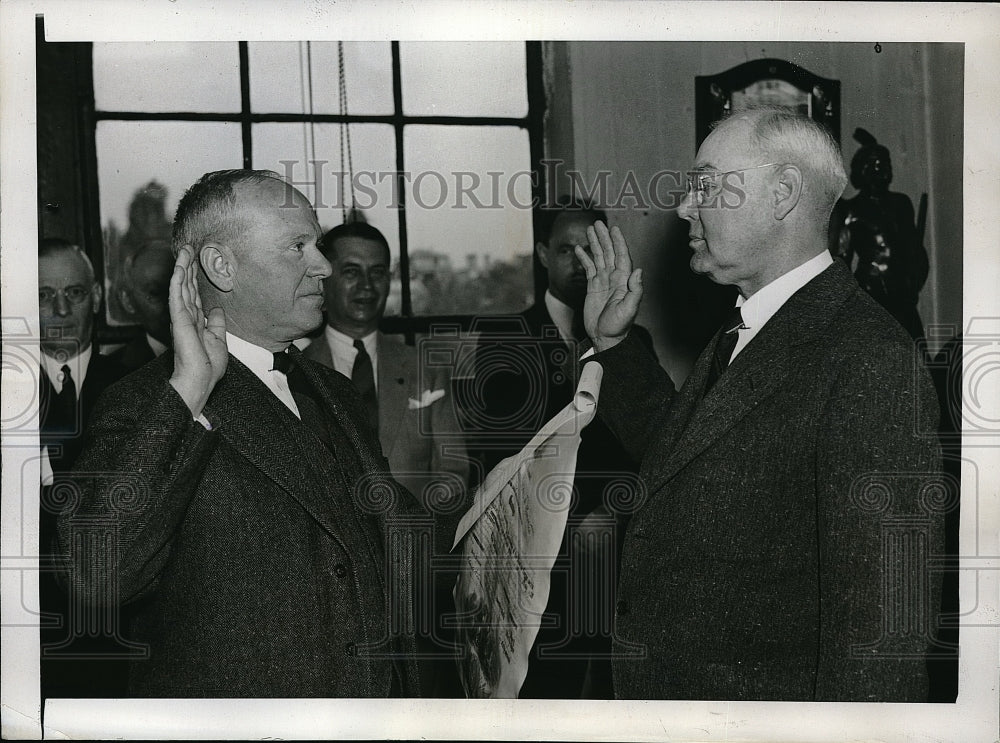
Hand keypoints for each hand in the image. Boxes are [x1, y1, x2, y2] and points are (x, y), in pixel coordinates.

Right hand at [168, 245, 227, 416]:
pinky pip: (177, 294)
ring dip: (182, 266)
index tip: (196, 260)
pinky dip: (179, 279)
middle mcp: (187, 316)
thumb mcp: (218, 340)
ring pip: (181, 286)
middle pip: (187, 286)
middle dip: (188, 266)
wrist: (201, 380)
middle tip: (188, 247)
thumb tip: (216, 309)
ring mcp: (181, 316)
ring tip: (184, 249)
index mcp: (196, 321)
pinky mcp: (178, 319)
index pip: (194, 293)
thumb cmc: (208, 366)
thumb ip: (216, 323)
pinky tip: (180, 266)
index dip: (195, 277)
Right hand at [574, 221, 642, 352]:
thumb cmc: (619, 326)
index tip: (613, 229)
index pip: (622, 256)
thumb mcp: (629, 309)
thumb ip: (635, 290)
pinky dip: (584, 258)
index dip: (618, 242)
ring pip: (599, 258)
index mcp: (624, 281)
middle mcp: (614, 278)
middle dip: (604, 238)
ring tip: (589, 230)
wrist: (605, 337)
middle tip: (597, 224)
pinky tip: (579, 249)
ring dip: (594, 244)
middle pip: (609, 253)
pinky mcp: (593, 287)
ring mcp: (603, 281)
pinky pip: (589, 269)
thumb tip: (638, 270)